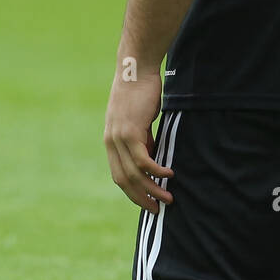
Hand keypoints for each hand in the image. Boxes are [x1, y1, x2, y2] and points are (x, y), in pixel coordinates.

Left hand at [104, 69, 173, 214]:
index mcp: (111, 141)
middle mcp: (111, 142)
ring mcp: (119, 138)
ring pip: (135, 173)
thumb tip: (151, 155)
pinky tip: (168, 175)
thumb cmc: (140, 92)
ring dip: (152, 188)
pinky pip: (143, 159)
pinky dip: (156, 170)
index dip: (133, 192)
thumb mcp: (139, 120)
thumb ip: (142, 139)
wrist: (135, 70)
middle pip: (124, 180)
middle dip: (141, 198)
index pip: (119, 176)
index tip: (147, 203)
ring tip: (168, 197)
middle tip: (157, 209)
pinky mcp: (130, 131)